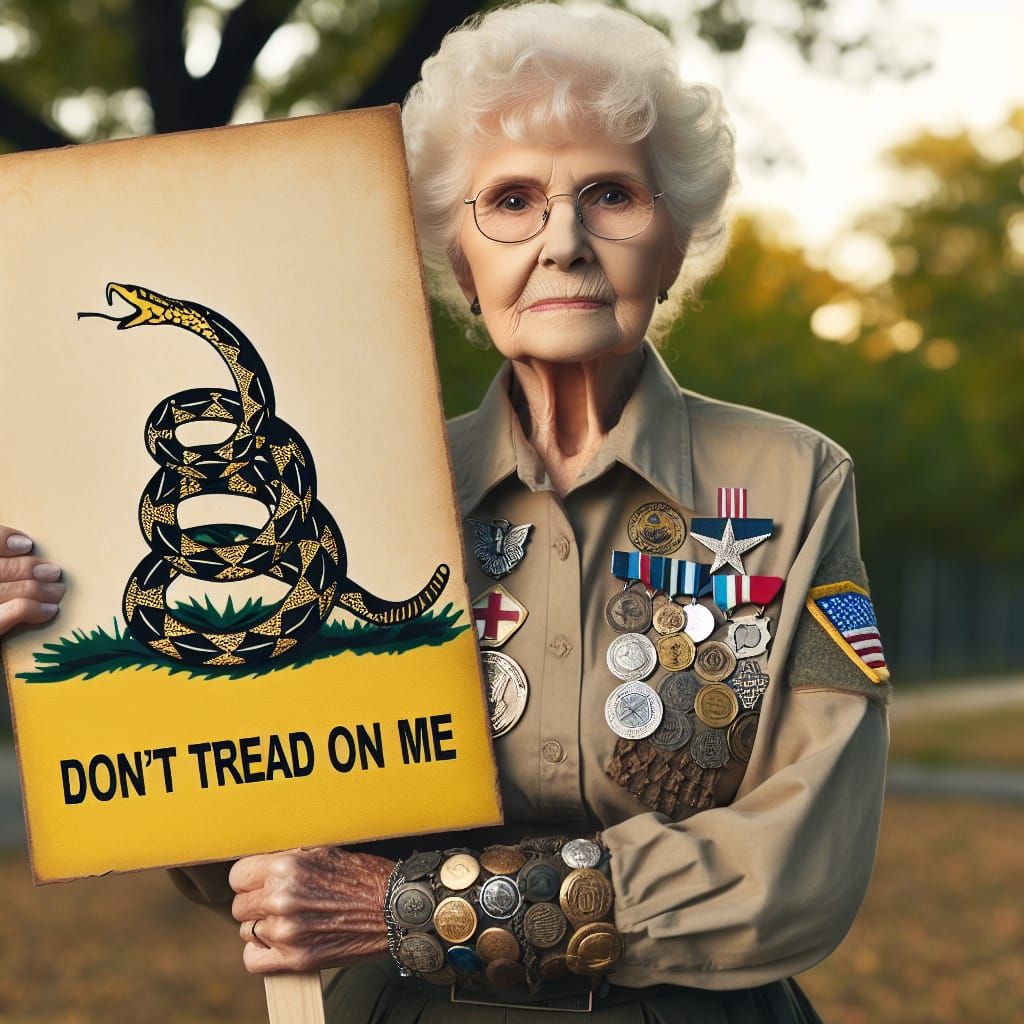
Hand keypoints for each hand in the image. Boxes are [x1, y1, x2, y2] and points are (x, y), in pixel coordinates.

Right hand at [0, 526, 64, 635]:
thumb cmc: (0, 615)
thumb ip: (0, 575)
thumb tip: (22, 551)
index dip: (1, 538)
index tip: (27, 544)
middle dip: (26, 568)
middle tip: (53, 571)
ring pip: (8, 588)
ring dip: (38, 588)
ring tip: (57, 591)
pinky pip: (13, 612)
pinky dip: (34, 608)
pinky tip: (49, 611)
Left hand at [229, 846, 392, 973]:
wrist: (394, 909)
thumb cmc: (363, 876)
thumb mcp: (324, 851)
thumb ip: (289, 858)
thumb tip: (261, 865)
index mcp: (287, 867)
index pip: (238, 876)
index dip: (249, 879)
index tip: (257, 882)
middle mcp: (281, 898)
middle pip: (240, 905)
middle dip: (256, 903)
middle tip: (278, 902)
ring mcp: (286, 931)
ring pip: (246, 931)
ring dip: (262, 927)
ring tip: (287, 921)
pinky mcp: (296, 959)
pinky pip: (253, 960)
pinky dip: (261, 953)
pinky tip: (278, 943)